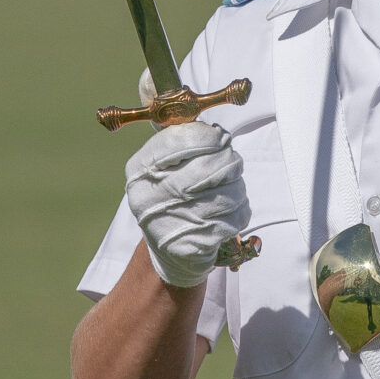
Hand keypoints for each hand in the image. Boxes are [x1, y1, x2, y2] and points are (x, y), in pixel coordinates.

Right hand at [124, 121, 249, 287]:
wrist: (169, 248)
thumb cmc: (171, 196)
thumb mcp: (163, 166)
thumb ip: (182, 141)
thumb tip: (216, 130)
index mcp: (140, 169)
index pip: (180, 140)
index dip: (210, 136)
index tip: (221, 138)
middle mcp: (150, 196)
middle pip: (211, 166)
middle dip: (230, 161)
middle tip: (232, 162)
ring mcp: (171, 222)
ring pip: (229, 191)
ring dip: (237, 187)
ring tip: (229, 189)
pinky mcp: (194, 243)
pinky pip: (235, 216)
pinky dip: (240, 210)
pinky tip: (228, 211)